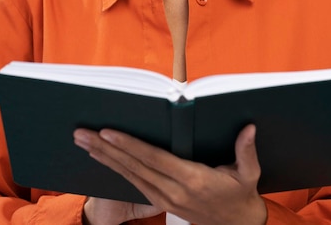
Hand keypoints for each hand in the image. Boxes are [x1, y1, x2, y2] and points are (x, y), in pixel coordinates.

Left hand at [74, 124, 266, 224]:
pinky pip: (133, 183)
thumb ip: (246, 151)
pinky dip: (115, 169)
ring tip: (83, 142)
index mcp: (192, 180)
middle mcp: (173, 191)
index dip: (130, 145)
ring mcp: (164, 199)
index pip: (154, 159)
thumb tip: (248, 128)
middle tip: (81, 133)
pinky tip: (101, 158)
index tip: (109, 132)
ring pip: (129, 175)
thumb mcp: (249, 175)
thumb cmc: (241, 197)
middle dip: (105, 149)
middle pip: (133, 166)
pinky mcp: (161, 201)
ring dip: (104, 158)